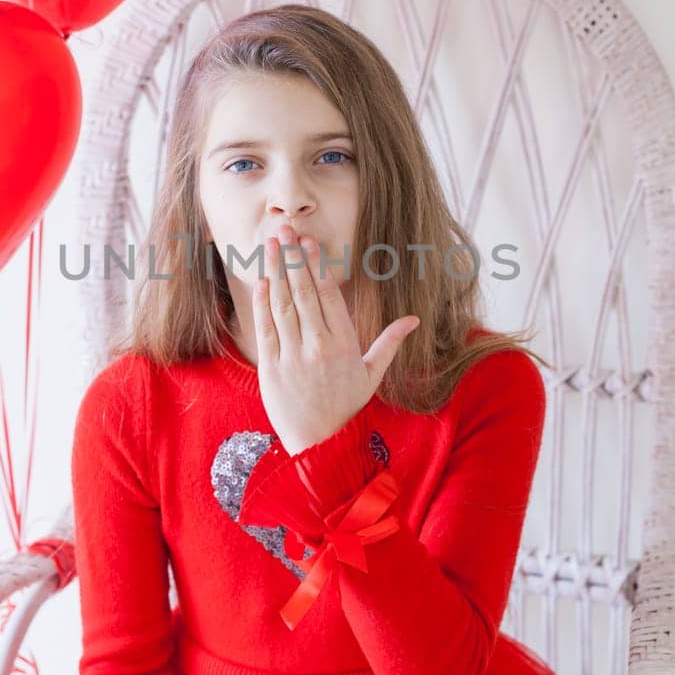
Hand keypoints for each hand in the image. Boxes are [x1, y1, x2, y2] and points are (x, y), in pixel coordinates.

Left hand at [255, 221, 418, 454]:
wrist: (319, 445)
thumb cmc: (346, 407)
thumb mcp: (371, 375)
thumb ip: (389, 343)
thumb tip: (413, 320)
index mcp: (344, 344)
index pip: (328, 294)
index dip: (316, 264)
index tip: (308, 241)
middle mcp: (318, 347)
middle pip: (303, 292)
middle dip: (291, 257)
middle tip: (283, 229)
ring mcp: (292, 357)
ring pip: (282, 305)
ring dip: (274, 271)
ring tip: (269, 244)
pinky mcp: (271, 368)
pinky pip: (265, 328)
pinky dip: (262, 303)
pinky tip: (262, 281)